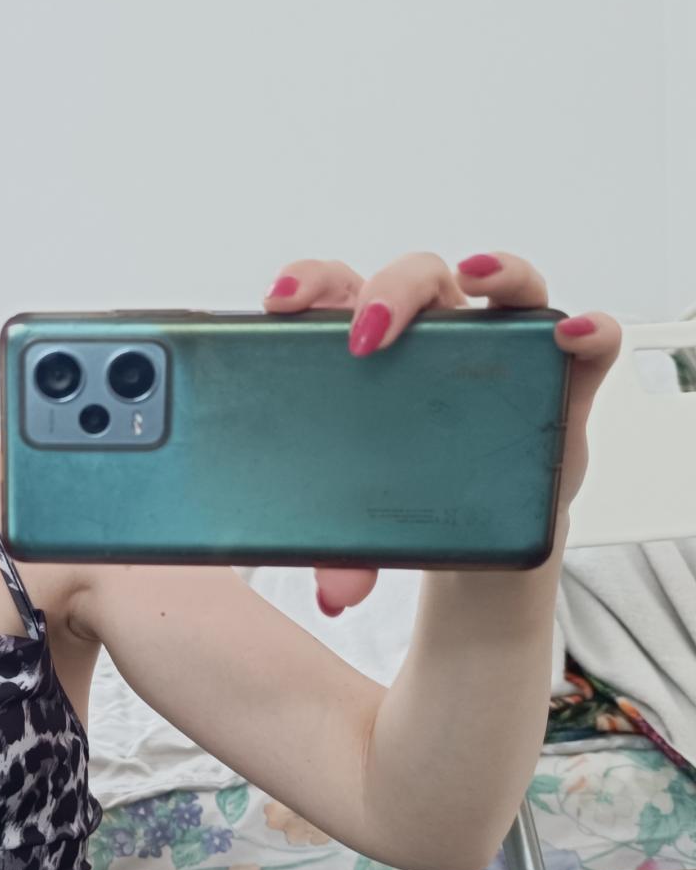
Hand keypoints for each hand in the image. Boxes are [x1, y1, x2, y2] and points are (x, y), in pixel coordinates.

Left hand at [262, 251, 621, 614]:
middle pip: (415, 277)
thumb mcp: (363, 525)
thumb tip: (336, 597)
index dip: (311, 280)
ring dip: (495, 272)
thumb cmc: (403, 502)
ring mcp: (502, 350)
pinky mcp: (561, 379)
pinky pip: (587, 339)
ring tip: (473, 280)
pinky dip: (588, 329)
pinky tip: (569, 335)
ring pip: (504, 285)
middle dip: (386, 290)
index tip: (282, 304)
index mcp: (369, 348)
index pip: (338, 287)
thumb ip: (344, 554)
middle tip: (362, 337)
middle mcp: (436, 334)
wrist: (471, 541)